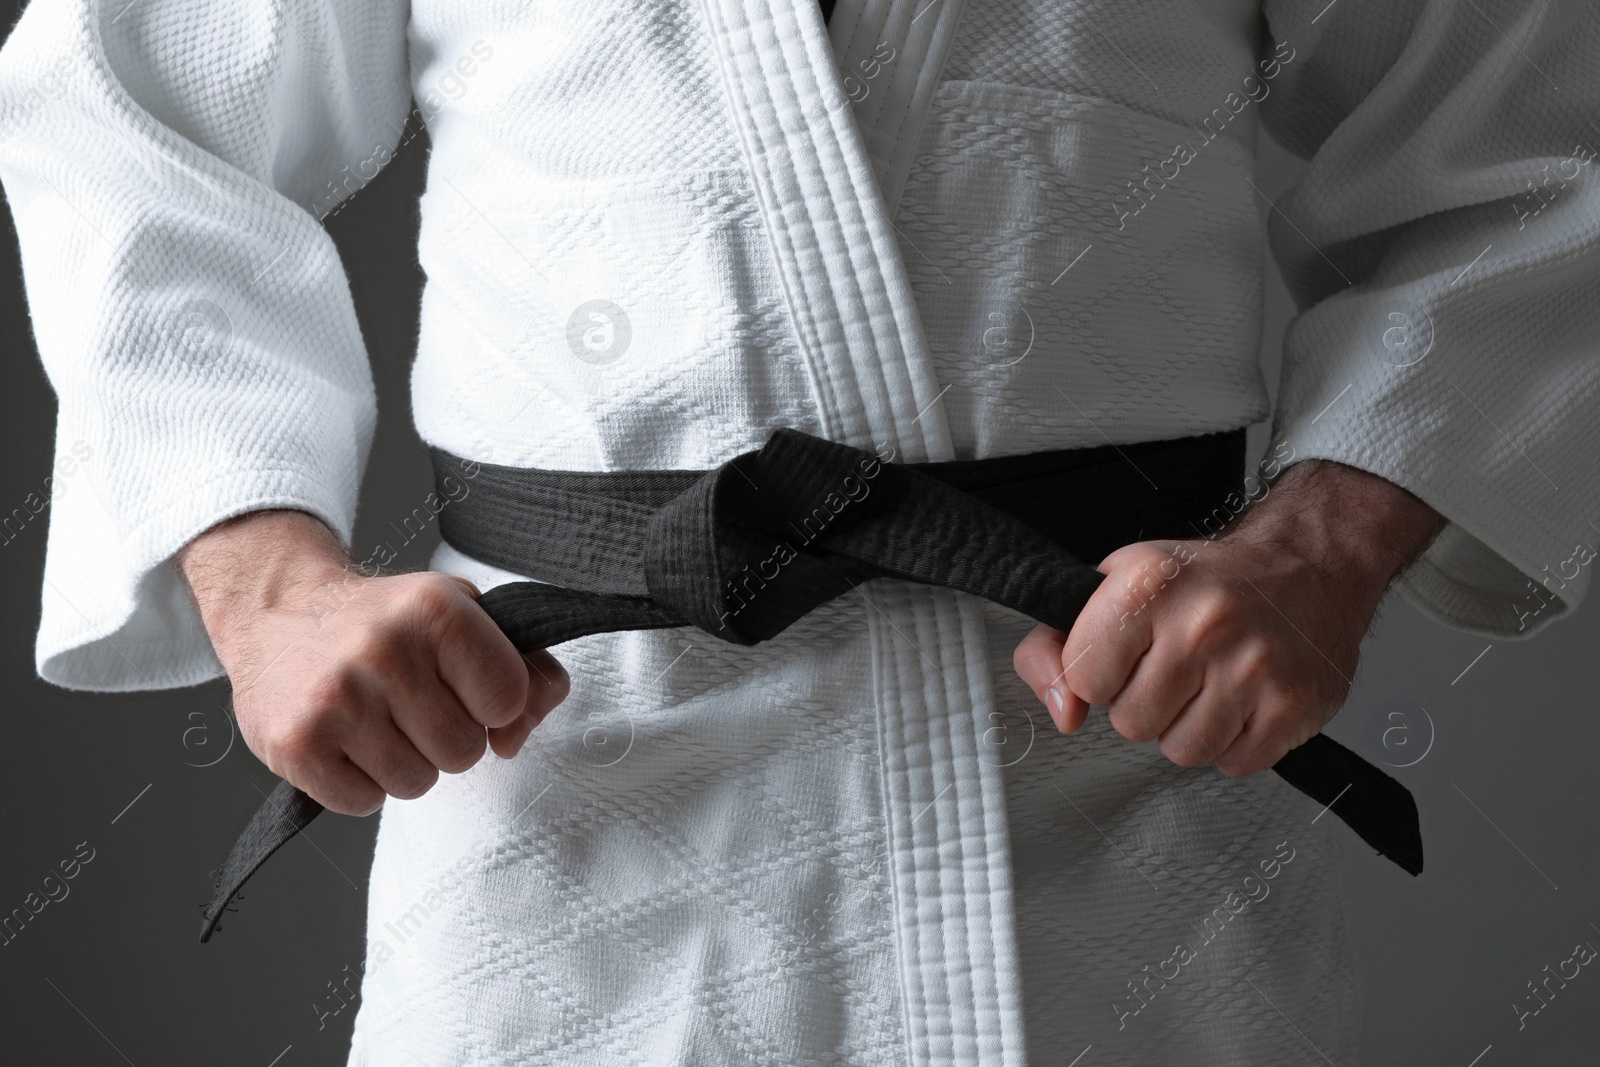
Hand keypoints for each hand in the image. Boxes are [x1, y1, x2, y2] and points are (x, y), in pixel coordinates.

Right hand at [178, 509, 569, 814]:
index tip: (460, 686)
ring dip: (401, 763)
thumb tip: (523, 728)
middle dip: (444, 737)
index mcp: (437, 610)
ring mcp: (336, 699)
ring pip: (416, 783)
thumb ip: (520, 667)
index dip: (491, 705)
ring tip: (373, 718)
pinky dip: (358, 782)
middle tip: (408, 704)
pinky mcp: (296, 744)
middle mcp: (385, 649)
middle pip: (465, 751)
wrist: (276, 613)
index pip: (509, 699)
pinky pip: (362, 803)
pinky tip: (341, 738)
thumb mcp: (459, 616)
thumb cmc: (384, 622)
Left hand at [1013, 459, 1443, 776]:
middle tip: (1176, 664)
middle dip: (1146, 702)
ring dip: (1189, 726)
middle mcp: (1202, 623)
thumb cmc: (1205, 580)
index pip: (1084, 679)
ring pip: (1182, 751)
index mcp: (1148, 584)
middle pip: (1131, 723)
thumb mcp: (1115, 586)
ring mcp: (1253, 667)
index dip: (1099, 674)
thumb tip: (1063, 713)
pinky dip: (1234, 741)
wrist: (1308, 564)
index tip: (1125, 653)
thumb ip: (1056, 646)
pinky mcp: (1293, 705)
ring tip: (1210, 681)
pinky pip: (1234, 763)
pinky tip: (1243, 698)